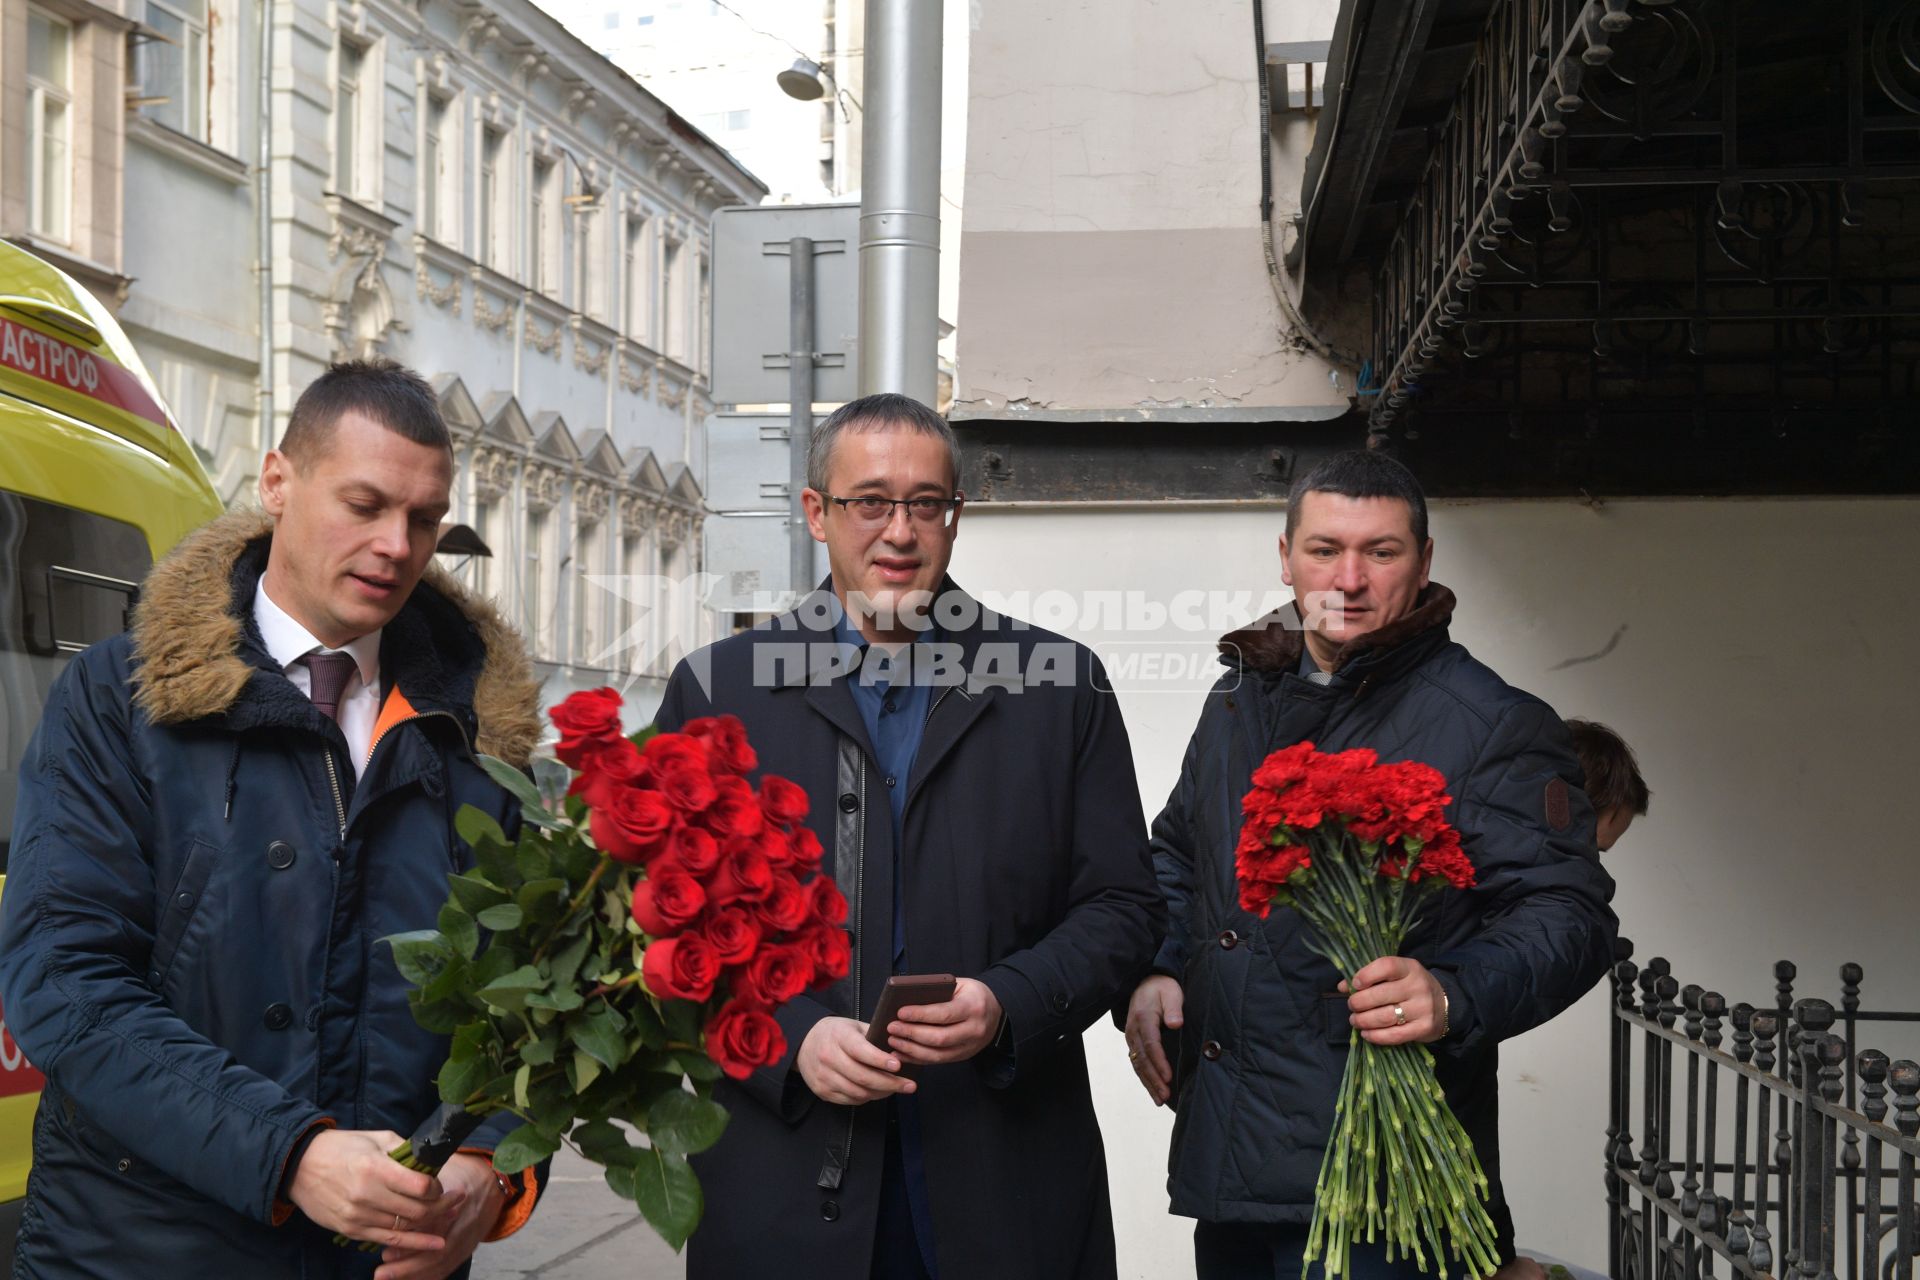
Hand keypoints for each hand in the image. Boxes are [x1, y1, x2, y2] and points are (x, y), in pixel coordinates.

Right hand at [288, 1129, 448, 1252]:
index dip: (437, 1188)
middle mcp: (367, 1195)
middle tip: (455, 1201)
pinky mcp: (350, 1230)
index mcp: (375, 1168)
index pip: (420, 1187)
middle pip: (416, 1211)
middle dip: (441, 1207)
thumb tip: (430, 1162)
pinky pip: (387, 1240)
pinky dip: (412, 1243)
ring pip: (405, 1228)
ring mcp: (357, 1216)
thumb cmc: (342, 1147)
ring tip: (449, 1217)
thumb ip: (404, 1150)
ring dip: (429, 1224)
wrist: (299, 1166)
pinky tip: (432, 1244)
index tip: (440, 1185)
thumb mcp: (376, 1138)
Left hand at [375, 1154, 505, 1279]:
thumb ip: (424, 1186)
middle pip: (438, 1256)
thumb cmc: (463, 1173)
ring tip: (388, 1277)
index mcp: (461, 1206)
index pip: (436, 1233)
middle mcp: (467, 1227)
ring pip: (442, 1265)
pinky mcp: (467, 1248)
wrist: (492, 1181)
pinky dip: (428, 1276)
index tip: (386, 1252)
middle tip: (381, 1273)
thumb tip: (393, 1197)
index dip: (411, 1247)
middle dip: (407, 1268)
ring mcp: (469, 1240)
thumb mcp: (445, 1171)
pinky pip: (447, 1267)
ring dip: (415, 1275)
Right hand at [797, 1016, 916, 1104]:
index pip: (861, 1051)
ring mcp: (824, 1077)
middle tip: (909, 1086)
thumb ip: (874, 1035)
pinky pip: (850, 1100)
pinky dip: (867, 1097)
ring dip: (881, 1093)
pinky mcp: (822, 1092)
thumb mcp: (853, 1026)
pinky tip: (876, 1091)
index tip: (898, 1066)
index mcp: (839, 1037)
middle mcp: (829, 1058)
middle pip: (863, 1077)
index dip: (880, 1060)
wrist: (804, 1043)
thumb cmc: (835, 1033)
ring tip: (896, 1089)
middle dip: (890, 1084)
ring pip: (858, 1092)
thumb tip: (899, 1047)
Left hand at [887, 978, 1003, 1065]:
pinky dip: (917, 1059)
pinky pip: (937, 1061)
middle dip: (912, 1034)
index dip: (920, 1015)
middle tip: (892, 1028)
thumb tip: (906, 1000)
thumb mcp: (960, 985)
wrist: (997, 1011)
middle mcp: (974, 1030)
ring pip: (937, 1055)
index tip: (900, 1013)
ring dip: (911, 1050)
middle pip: (939, 1038)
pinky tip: (901, 1054)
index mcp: (973, 1007)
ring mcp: (970, 1047)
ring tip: (893, 1041)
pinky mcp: (963, 1056)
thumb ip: (938, 992)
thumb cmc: (971, 994)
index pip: (944, 1014)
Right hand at [1124, 975, 1183, 1105]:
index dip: (1159, 1062)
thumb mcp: (1171, 992)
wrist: (1145, 982)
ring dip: (1148, 1082)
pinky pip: (1137, 1062)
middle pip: (1142, 1059)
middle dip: (1153, 1079)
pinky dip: (1144, 1077)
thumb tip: (1175, 1023)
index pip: (1151, 1044)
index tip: (1168, 1077)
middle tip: (1165, 1095)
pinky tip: (1152, 1089)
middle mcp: (1134, 1030)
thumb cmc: (1161, 988)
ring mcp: (1132, 1037)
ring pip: (1138, 1064)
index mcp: (1143, 1018)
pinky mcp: (1134, 1042)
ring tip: (1160, 1099)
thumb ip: (1173, 1007)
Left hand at [1342, 955, 1446, 1044]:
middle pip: (1381, 995)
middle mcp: (1418, 986)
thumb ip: (1370, 978)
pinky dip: (1376, 1036)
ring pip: (1385, 1017)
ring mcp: (1423, 1008)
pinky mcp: (1424, 1028)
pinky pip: (1395, 1035)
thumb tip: (1342, 987)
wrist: (1445, 1005)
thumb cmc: (1410, 987)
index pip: (1386, 966)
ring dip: (1364, 1021)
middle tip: (1352, 1006)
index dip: (1366, 974)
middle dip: (1359, 1002)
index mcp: (1409, 968)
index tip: (1355, 984)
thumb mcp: (1396, 976)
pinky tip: (1366, 1034)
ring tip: (1355, 1020)